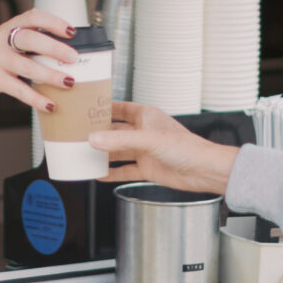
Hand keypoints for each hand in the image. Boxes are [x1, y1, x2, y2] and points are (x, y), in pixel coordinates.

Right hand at [0, 8, 77, 111]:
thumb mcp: (10, 40)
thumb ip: (32, 44)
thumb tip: (67, 56)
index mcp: (12, 27)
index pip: (33, 17)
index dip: (53, 22)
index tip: (71, 31)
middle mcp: (3, 40)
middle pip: (30, 39)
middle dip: (53, 47)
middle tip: (73, 58)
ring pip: (26, 66)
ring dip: (50, 75)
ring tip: (69, 82)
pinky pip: (18, 89)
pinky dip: (36, 98)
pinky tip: (50, 104)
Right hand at [88, 101, 237, 195]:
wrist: (203, 170)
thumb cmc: (186, 148)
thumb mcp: (148, 140)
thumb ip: (119, 140)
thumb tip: (94, 139)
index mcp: (146, 116)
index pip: (120, 108)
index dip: (104, 108)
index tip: (86, 109)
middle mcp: (144, 133)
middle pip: (116, 131)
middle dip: (99, 133)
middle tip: (78, 135)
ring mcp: (145, 151)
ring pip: (118, 151)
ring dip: (103, 154)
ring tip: (83, 155)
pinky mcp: (147, 169)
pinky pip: (124, 170)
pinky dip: (112, 172)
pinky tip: (99, 174)